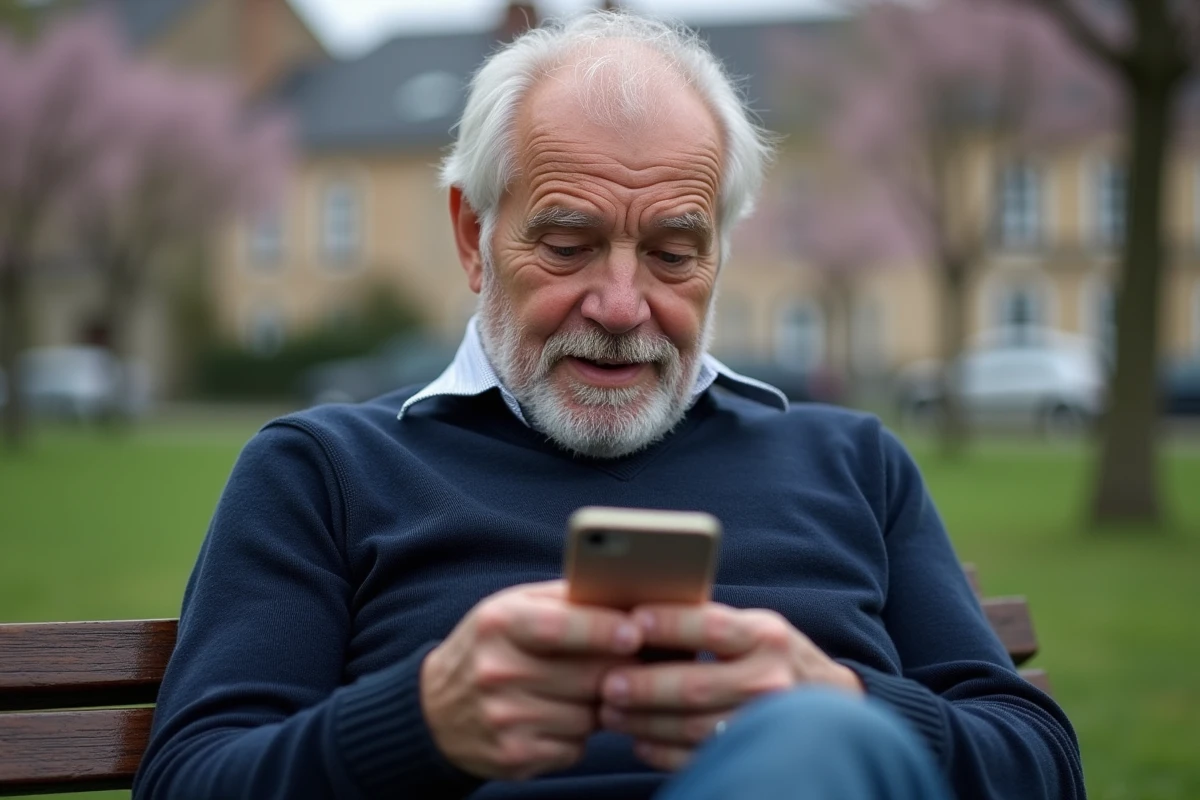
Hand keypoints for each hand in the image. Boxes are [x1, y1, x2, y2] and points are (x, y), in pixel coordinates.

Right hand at [420, 581, 642, 780]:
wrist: (435, 711)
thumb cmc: (491, 647)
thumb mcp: (514, 607)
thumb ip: (565, 597)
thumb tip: (624, 595)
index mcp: (498, 624)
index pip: (559, 627)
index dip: (602, 630)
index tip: (635, 632)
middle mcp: (496, 672)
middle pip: (587, 674)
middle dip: (618, 668)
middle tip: (630, 661)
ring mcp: (504, 719)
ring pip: (589, 715)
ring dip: (599, 704)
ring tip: (586, 689)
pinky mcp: (513, 757)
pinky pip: (576, 747)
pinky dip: (579, 735)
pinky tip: (561, 718)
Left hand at [598, 603, 863, 771]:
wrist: (827, 700)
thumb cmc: (769, 654)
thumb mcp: (752, 626)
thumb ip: (706, 620)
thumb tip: (634, 612)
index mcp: (764, 636)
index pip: (711, 627)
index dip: (669, 625)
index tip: (631, 621)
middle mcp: (769, 679)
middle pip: (695, 686)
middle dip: (644, 686)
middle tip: (606, 683)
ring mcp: (763, 723)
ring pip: (692, 727)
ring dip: (644, 722)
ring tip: (610, 712)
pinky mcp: (755, 754)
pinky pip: (699, 758)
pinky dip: (663, 753)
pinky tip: (639, 742)